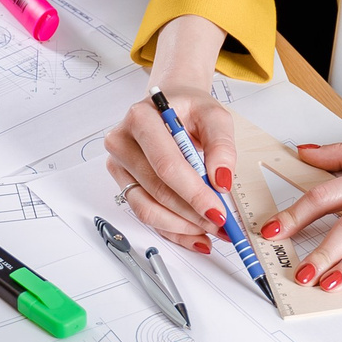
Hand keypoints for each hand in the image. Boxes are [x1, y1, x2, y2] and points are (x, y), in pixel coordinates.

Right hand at [102, 16, 233, 254]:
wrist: (169, 106)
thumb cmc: (188, 109)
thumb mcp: (214, 116)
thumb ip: (222, 146)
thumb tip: (221, 181)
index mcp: (141, 118)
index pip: (166, 164)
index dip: (193, 192)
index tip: (218, 210)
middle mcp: (123, 142)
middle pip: (157, 190)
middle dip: (192, 213)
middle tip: (221, 224)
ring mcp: (120, 165)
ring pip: (147, 208)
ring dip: (182, 226)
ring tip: (211, 229)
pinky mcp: (123, 183)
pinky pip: (146, 214)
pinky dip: (173, 230)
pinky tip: (195, 235)